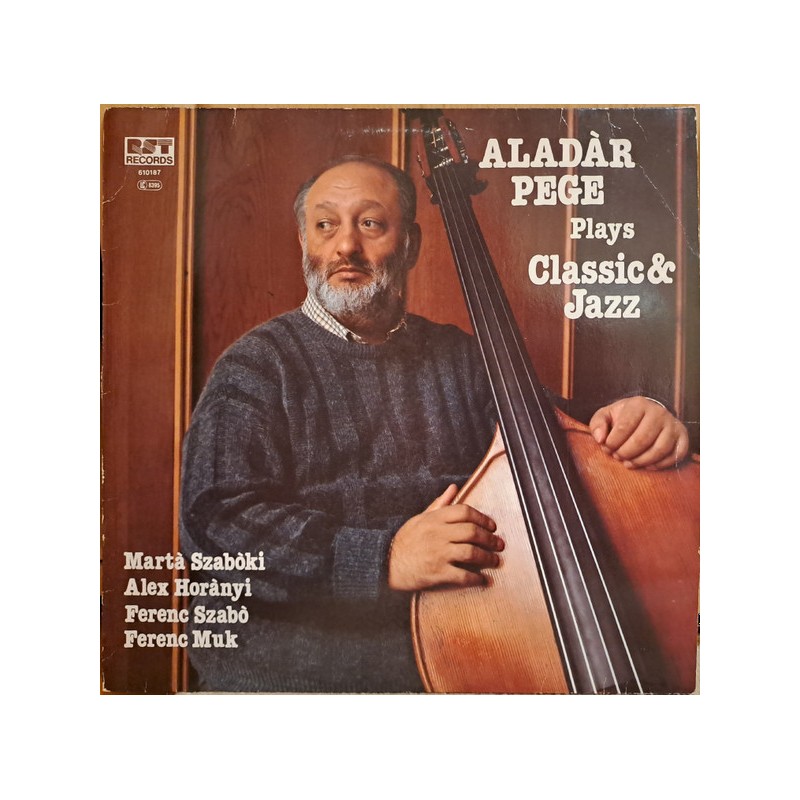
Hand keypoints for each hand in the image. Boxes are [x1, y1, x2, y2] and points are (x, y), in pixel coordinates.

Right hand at [387, 484, 504, 591]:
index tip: (492, 526)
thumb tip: (454, 488)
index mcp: (434, 519)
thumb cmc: (404, 541)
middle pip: (472, 532)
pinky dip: (476, 579)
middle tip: (499, 545)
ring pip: (471, 553)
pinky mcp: (437, 573)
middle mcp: (437, 534)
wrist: (385, 564)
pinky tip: (482, 580)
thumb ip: (439, 504)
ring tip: (495, 561)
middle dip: (490, 539)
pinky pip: (462, 575)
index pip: (464, 512)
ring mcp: (438, 553)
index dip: (482, 518)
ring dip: (487, 558)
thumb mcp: (420, 518)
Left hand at [589, 396, 688, 470]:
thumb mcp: (607, 415)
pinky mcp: (682, 437)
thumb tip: (599, 439)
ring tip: (629, 463)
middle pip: (642, 440)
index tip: (607, 448)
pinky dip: (660, 465)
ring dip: (641, 461)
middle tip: (617, 457)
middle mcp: (658, 412)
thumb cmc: (624, 417)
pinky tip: (647, 465)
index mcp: (638, 404)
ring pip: (659, 449)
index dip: (613, 442)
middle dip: (625, 453)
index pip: (625, 426)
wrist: (648, 414)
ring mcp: (672, 425)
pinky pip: (675, 455)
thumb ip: (597, 424)